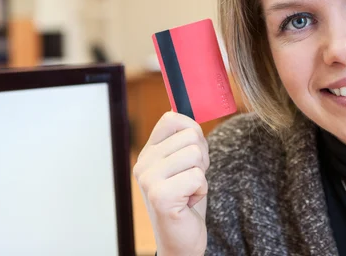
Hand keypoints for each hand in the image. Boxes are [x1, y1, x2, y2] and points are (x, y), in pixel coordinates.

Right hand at [133, 112, 208, 255]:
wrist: (182, 238)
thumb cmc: (186, 199)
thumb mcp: (184, 163)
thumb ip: (183, 139)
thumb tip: (178, 108)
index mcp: (148, 152)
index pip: (171, 118)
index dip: (192, 131)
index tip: (192, 153)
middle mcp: (143, 163)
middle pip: (191, 136)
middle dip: (201, 157)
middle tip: (191, 178)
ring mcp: (149, 180)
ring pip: (195, 154)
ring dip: (201, 175)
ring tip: (189, 189)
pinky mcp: (160, 196)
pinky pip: (197, 177)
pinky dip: (201, 190)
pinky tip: (188, 202)